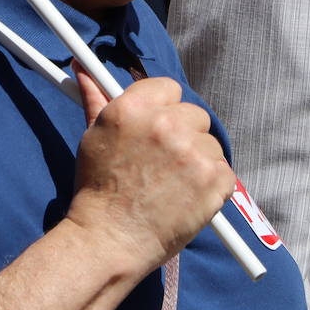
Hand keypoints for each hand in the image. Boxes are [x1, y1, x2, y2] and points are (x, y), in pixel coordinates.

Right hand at [65, 63, 233, 272]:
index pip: (168, 87)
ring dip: (198, 162)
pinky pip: (225, 171)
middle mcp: (165, 124)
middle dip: (183, 135)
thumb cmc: (98, 191)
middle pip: (194, 114)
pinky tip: (187, 198)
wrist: (109, 240)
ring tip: (172, 186)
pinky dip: (212, 186)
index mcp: (134, 108)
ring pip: (211, 144)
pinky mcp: (214, 179)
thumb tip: (84, 70)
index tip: (158, 128)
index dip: (164, 108)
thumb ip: (96, 100)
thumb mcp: (94, 138)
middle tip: (163, 163)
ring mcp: (193, 152)